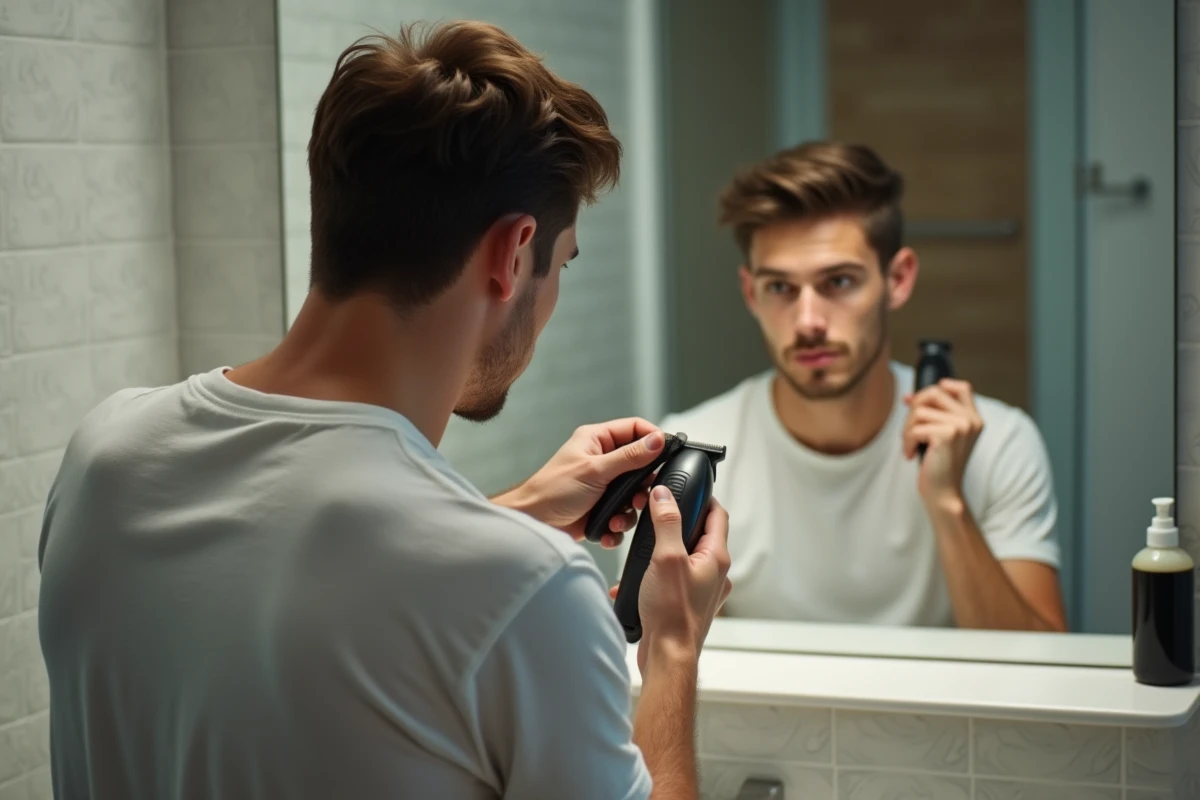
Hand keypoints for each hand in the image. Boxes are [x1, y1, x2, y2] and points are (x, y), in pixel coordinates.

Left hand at [492, 418, 665, 546]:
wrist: (535, 523)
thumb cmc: (553, 491)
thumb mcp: (595, 470)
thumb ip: (629, 456)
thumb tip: (657, 441)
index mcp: (598, 440)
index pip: (635, 429)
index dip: (654, 438)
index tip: (667, 453)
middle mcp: (602, 460)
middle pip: (640, 464)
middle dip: (643, 484)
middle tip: (640, 495)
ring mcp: (603, 484)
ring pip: (634, 493)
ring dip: (630, 509)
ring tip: (619, 516)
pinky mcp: (602, 507)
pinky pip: (623, 514)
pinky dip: (619, 525)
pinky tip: (609, 528)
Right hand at [608, 491, 731, 673]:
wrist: (668, 657)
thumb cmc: (672, 614)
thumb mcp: (666, 558)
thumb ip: (667, 523)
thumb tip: (665, 496)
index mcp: (716, 558)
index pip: (718, 515)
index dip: (705, 498)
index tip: (689, 488)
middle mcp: (714, 574)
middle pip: (701, 535)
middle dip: (678, 523)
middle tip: (658, 515)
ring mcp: (703, 590)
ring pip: (686, 558)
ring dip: (664, 551)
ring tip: (644, 552)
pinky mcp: (688, 604)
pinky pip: (675, 580)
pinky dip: (657, 576)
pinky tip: (637, 582)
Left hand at [902, 378, 982, 505]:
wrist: (944, 493)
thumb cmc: (939, 466)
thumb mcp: (940, 435)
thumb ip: (932, 414)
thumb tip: (907, 396)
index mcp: (974, 419)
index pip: (963, 387)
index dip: (940, 387)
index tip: (920, 401)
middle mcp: (971, 420)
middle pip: (933, 393)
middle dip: (913, 409)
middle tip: (910, 431)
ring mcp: (961, 426)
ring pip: (919, 411)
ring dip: (907, 429)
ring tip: (911, 446)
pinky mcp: (947, 435)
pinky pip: (915, 428)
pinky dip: (907, 441)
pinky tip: (912, 454)